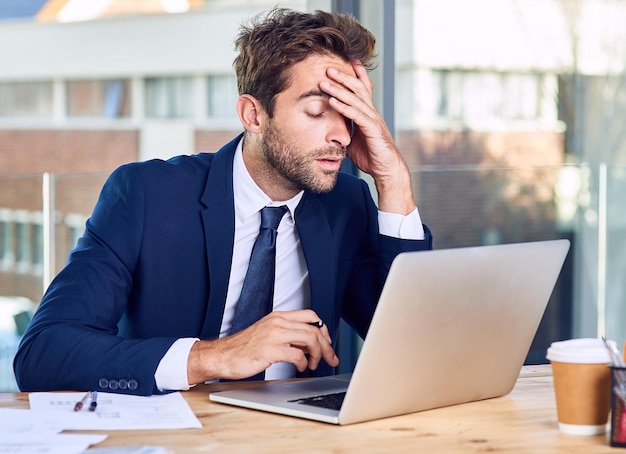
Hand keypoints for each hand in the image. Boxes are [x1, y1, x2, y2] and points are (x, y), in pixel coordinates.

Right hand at [187, 310, 338, 383]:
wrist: (222, 355)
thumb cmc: (244, 348)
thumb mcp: (268, 334)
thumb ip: (288, 335)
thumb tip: (309, 344)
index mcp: (278, 317)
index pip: (311, 316)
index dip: (323, 331)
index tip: (327, 344)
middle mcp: (278, 322)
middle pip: (314, 329)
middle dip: (326, 346)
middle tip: (330, 358)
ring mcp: (274, 335)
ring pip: (310, 339)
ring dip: (317, 354)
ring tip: (313, 364)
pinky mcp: (270, 349)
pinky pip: (297, 355)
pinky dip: (303, 363)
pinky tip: (300, 368)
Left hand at [320, 61, 415, 214]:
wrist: (386, 170)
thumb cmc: (371, 156)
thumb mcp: (354, 140)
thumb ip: (346, 129)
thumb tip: (332, 127)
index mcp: (368, 113)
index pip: (363, 90)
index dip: (356, 75)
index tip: (347, 62)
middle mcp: (372, 113)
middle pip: (358, 89)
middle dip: (343, 77)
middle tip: (328, 67)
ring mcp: (373, 120)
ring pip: (355, 99)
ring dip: (339, 89)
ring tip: (325, 81)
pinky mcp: (372, 130)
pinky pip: (355, 115)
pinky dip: (343, 107)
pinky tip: (332, 101)